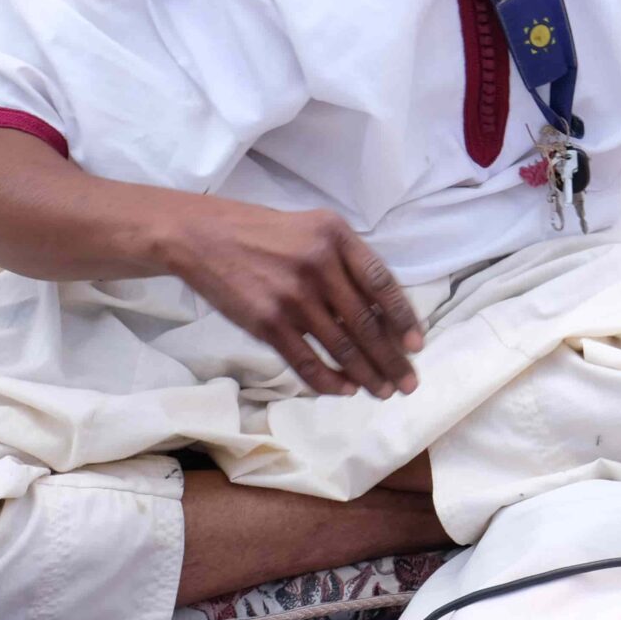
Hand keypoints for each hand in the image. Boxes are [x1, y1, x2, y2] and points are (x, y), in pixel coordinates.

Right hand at [155, 197, 425, 397]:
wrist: (204, 237)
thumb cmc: (266, 233)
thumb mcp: (315, 228)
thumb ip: (347, 260)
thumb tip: (381, 309)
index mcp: (337, 236)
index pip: (382, 282)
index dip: (403, 317)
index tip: (417, 345)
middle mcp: (319, 264)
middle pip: (366, 321)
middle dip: (391, 357)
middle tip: (407, 382)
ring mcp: (292, 296)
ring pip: (340, 345)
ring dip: (365, 373)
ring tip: (382, 391)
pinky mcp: (266, 322)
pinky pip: (305, 359)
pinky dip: (328, 379)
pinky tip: (344, 389)